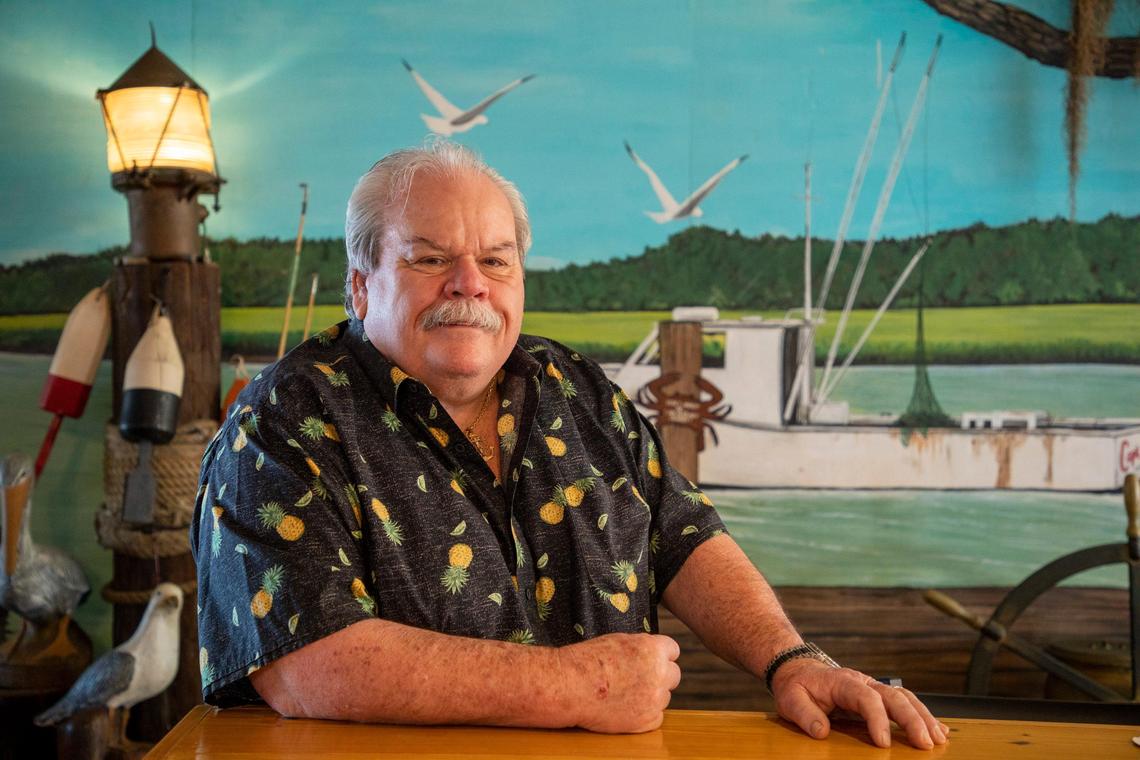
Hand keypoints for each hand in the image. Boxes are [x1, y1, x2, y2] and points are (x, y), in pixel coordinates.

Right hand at [558, 633, 681, 732]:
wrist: (570, 686)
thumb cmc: (588, 660)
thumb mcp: (620, 640)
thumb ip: (642, 647)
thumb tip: (653, 653)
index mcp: (653, 649)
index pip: (673, 650)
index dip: (661, 655)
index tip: (652, 661)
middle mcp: (659, 673)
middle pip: (674, 675)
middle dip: (660, 676)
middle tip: (639, 679)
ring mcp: (655, 699)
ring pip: (664, 697)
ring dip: (651, 696)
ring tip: (625, 693)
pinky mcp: (647, 720)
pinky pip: (656, 717)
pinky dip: (644, 714)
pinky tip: (625, 707)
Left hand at [771, 658, 948, 748]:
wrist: (798, 670)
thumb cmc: (795, 686)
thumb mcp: (790, 699)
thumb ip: (805, 714)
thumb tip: (822, 731)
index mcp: (842, 682)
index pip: (866, 698)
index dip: (878, 719)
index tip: (884, 743)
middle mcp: (863, 681)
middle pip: (894, 696)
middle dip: (912, 720)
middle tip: (925, 744)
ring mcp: (873, 687)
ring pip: (905, 698)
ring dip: (923, 717)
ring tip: (937, 739)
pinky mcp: (878, 695)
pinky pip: (905, 702)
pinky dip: (922, 715)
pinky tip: (938, 730)